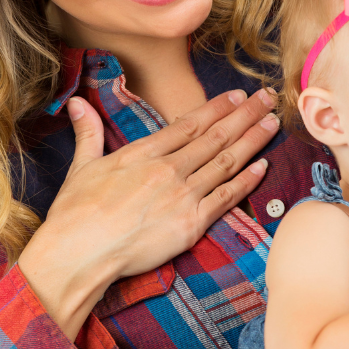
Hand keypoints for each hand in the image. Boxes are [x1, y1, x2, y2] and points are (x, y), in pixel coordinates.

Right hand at [19, 88, 279, 340]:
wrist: (80, 252)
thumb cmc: (76, 213)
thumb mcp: (80, 167)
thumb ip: (88, 133)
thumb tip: (76, 104)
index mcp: (143, 153)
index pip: (189, 124)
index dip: (217, 108)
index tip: (237, 95)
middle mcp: (168, 168)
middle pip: (216, 136)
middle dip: (245, 114)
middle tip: (267, 98)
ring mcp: (183, 195)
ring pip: (226, 162)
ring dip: (253, 140)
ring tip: (272, 123)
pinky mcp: (192, 223)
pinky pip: (226, 197)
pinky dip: (246, 181)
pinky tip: (263, 166)